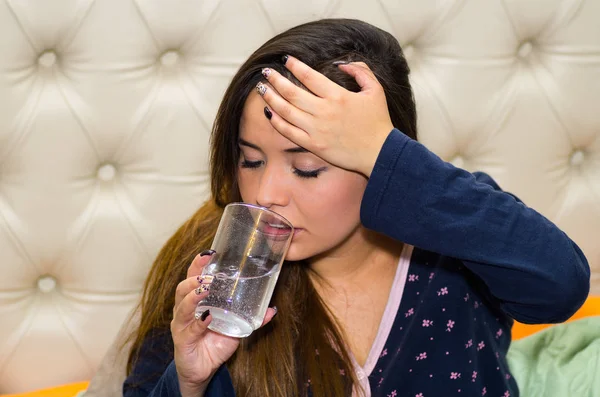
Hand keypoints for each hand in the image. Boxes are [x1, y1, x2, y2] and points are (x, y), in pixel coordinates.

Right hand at [171, 252, 276, 394]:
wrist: (203, 371)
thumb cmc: (215, 342)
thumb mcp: (235, 327)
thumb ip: (251, 318)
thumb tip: (272, 309)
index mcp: (195, 301)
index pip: (193, 277)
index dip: (198, 264)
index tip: (209, 254)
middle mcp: (184, 310)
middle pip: (182, 288)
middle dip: (195, 279)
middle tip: (209, 276)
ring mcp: (181, 325)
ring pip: (181, 306)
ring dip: (193, 296)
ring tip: (206, 290)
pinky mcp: (182, 342)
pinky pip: (189, 330)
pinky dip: (198, 323)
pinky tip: (208, 318)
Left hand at [258, 55, 393, 176]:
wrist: (380, 153)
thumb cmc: (378, 121)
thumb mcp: (376, 90)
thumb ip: (360, 71)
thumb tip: (341, 64)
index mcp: (337, 96)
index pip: (309, 76)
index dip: (295, 66)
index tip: (285, 59)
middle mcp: (324, 111)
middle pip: (292, 92)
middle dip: (275, 79)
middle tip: (266, 72)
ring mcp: (317, 130)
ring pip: (286, 111)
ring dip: (271, 98)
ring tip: (262, 89)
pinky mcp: (314, 145)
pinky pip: (289, 132)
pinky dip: (276, 121)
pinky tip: (268, 112)